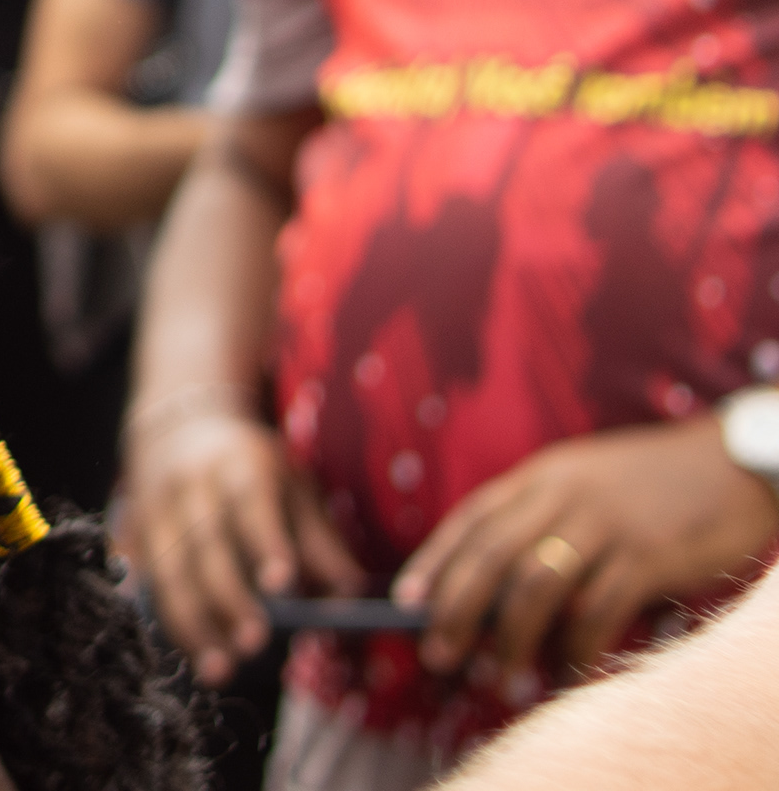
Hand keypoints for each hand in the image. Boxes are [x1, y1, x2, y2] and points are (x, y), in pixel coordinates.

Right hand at [121, 397, 362, 680]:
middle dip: (228, 597)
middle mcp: (191, 485)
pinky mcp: (134, 533)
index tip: (283, 584)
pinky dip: (163, 619)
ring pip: (168, 569)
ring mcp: (154, 508)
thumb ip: (321, 540)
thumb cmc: (251, 468)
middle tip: (256, 644)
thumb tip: (351, 593)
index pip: (252, 503)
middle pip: (205, 544)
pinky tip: (187, 653)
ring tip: (220, 669)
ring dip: (192, 622)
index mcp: (240, 465)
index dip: (265, 542)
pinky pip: (145, 581)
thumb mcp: (295, 486)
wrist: (178, 428)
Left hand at [393, 419, 778, 685]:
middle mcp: (564, 495)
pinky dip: (576, 646)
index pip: (472, 519)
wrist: (735, 463)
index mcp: (543, 475)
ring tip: (498, 677)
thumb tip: (498, 588)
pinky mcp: (648, 555)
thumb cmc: (654, 484)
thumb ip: (544, 520)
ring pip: (535, 587)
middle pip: (491, 555)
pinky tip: (566, 670)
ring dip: (510, 639)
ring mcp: (605, 524)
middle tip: (440, 654)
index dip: (435, 563)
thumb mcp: (586, 483)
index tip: (407, 603)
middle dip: (457, 609)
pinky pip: (596, 610)